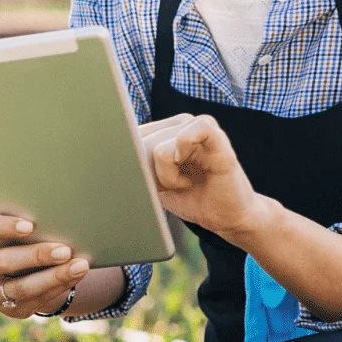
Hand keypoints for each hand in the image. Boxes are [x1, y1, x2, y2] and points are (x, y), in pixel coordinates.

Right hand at [0, 215, 90, 318]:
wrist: (15, 271)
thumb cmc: (16, 239)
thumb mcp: (11, 230)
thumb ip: (22, 225)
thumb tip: (56, 215)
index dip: (2, 227)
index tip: (30, 225)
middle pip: (3, 262)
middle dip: (36, 256)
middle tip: (65, 250)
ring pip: (22, 288)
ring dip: (54, 276)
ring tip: (80, 265)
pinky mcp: (10, 309)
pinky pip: (37, 300)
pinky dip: (60, 286)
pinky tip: (76, 275)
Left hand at [138, 114, 264, 243]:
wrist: (227, 217)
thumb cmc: (190, 199)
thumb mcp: (152, 184)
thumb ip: (134, 164)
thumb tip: (114, 155)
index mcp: (160, 130)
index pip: (125, 135)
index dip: (128, 163)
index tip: (140, 182)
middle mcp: (178, 123)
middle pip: (140, 143)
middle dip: (149, 176)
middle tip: (171, 187)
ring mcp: (197, 127)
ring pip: (158, 149)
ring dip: (167, 178)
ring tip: (185, 183)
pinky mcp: (217, 137)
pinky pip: (188, 134)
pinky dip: (183, 161)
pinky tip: (191, 175)